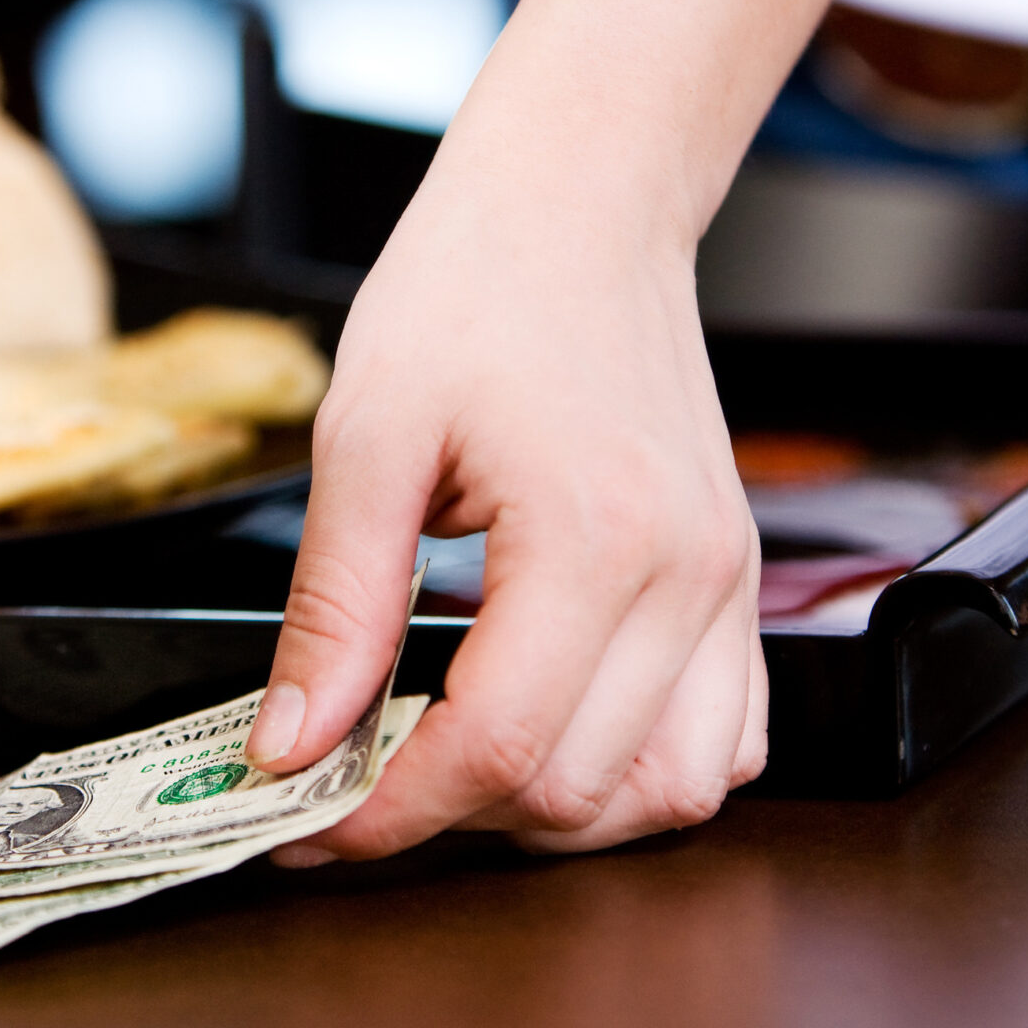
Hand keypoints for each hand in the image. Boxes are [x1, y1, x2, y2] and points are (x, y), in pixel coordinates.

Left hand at [246, 144, 768, 857]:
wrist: (579, 206)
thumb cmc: (475, 288)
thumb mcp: (366, 436)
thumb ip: (334, 608)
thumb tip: (291, 743)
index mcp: (593, 535)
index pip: (500, 747)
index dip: (391, 812)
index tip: (309, 821)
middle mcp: (685, 574)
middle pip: (580, 790)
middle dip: (453, 814)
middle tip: (357, 780)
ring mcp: (727, 582)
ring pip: (671, 792)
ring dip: (559, 812)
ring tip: (459, 766)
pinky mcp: (736, 580)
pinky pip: (726, 740)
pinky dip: (645, 772)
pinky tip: (560, 733)